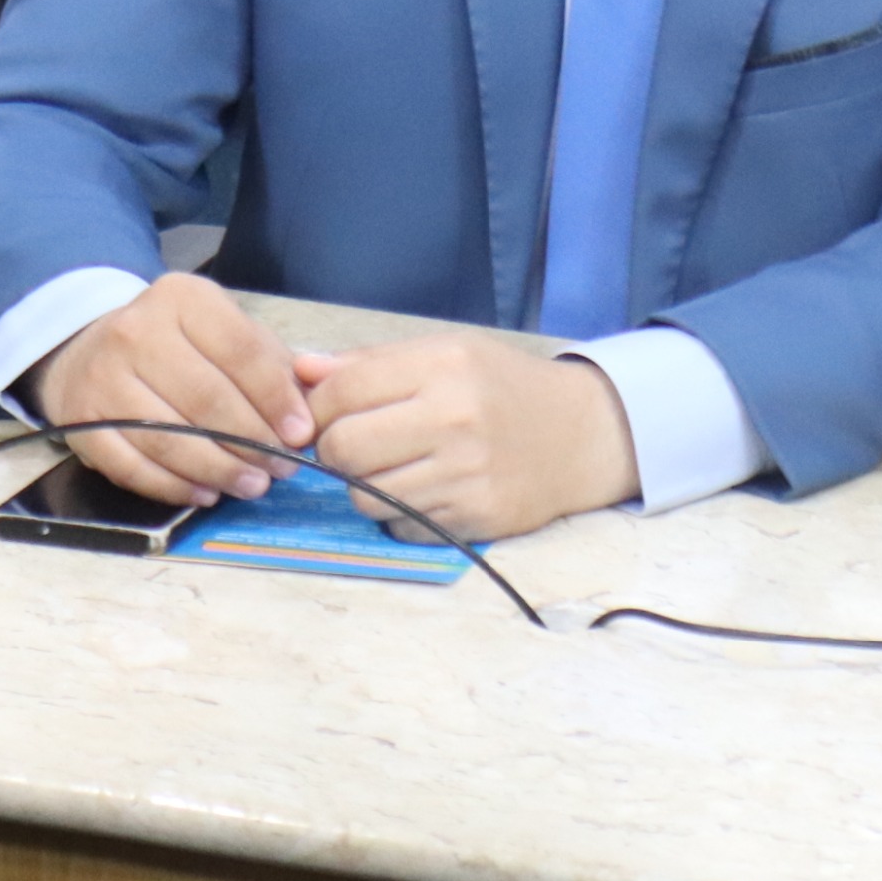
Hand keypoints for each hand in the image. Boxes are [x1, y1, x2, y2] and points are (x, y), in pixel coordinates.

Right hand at [23, 273, 314, 505]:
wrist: (90, 348)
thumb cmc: (177, 343)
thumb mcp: (224, 330)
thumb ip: (270, 361)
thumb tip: (313, 402)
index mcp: (183, 299)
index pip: (242, 352)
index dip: (276, 399)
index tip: (301, 434)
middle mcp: (135, 331)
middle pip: (208, 399)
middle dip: (252, 442)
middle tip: (280, 469)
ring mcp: (102, 376)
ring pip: (171, 438)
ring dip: (218, 470)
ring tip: (251, 485)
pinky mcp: (79, 420)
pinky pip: (132, 465)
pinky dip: (173, 486)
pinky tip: (205, 492)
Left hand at [300, 330, 639, 543]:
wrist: (583, 435)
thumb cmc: (504, 387)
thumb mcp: (448, 353)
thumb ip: (372, 362)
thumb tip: (299, 369)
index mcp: (444, 366)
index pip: (342, 390)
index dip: (316, 407)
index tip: (325, 415)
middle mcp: (455, 419)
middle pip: (342, 447)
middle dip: (336, 449)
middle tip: (358, 445)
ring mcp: (465, 474)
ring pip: (364, 495)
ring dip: (367, 485)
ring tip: (399, 467)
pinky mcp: (474, 517)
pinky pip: (399, 526)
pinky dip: (401, 515)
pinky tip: (428, 492)